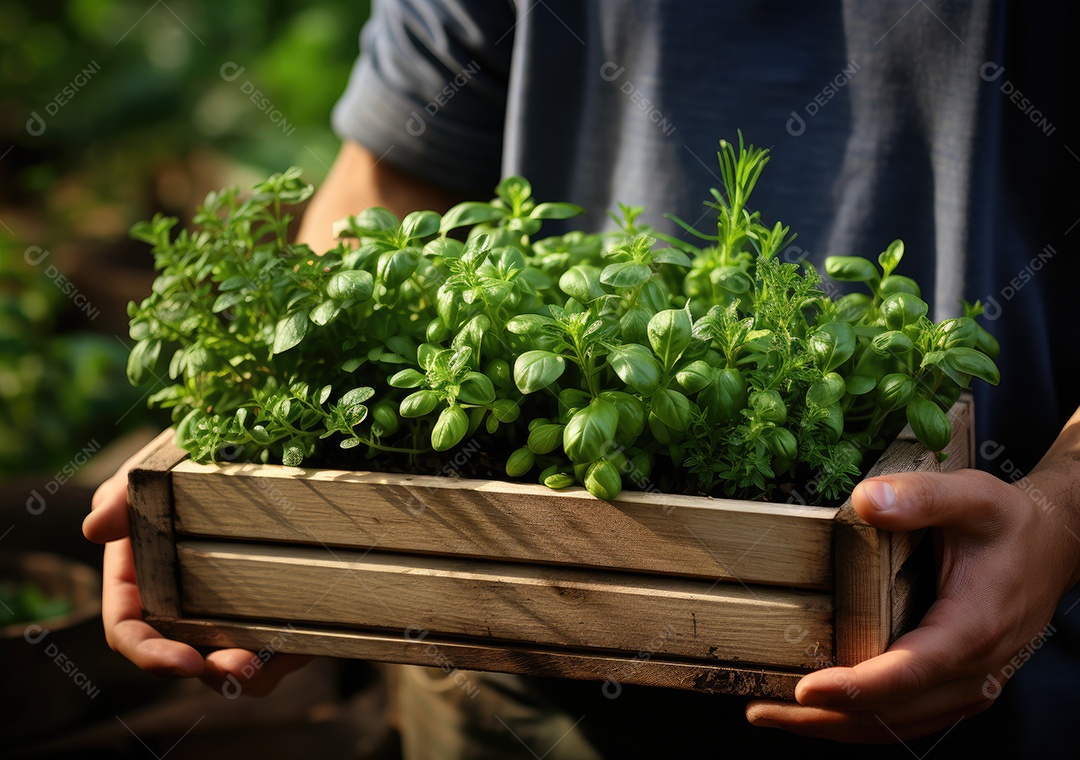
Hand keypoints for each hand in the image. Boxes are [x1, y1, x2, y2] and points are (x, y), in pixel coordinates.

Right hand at [84, 442, 312, 695]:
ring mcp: (222, 610)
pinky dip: (289, 651)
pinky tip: (307, 641)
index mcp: (138, 585)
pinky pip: (275, 643)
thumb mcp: (148, 472)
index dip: (153, 656)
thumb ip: (118, 497)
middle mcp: (178, 607)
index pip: (132, 634)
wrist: (240, 445)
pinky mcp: (265, 605)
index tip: (186, 663)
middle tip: (245, 668)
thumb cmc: (179, 464)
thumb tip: (93, 530)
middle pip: (189, 657)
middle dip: (215, 672)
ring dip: (254, 672)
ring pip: (233, 660)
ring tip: (277, 661)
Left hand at [745, 468, 1076, 742]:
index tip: (805, 690)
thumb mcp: (970, 496)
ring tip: (775, 717)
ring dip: (836, 727)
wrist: (1056, 546)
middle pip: (893, 713)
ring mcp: (969, 685)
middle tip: (762, 711)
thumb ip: (919, 496)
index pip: (909, 672)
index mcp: (973, 627)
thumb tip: (865, 500)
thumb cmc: (1009, 523)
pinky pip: (908, 719)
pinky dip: (863, 721)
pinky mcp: (960, 687)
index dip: (856, 688)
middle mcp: (974, 669)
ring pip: (897, 726)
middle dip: (825, 718)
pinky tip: (822, 713)